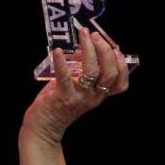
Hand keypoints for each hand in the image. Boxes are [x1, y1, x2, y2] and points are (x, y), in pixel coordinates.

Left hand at [22, 27, 129, 145]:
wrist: (42, 129)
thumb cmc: (58, 106)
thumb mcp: (77, 90)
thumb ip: (82, 74)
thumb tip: (82, 49)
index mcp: (99, 95)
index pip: (120, 84)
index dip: (122, 66)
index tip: (117, 50)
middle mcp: (93, 97)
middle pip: (109, 73)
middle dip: (105, 50)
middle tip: (94, 35)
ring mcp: (79, 98)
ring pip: (92, 72)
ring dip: (89, 50)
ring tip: (84, 35)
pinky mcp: (62, 97)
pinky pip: (64, 77)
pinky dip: (61, 62)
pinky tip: (57, 51)